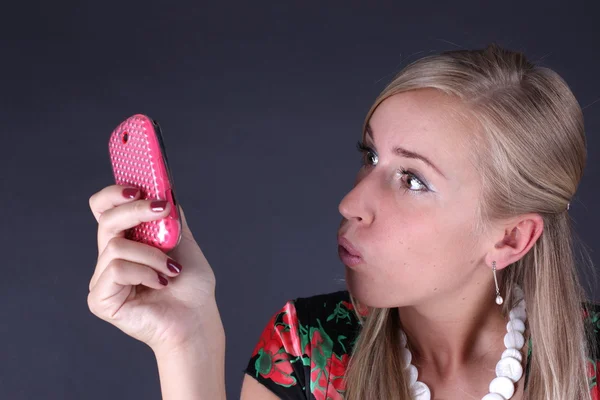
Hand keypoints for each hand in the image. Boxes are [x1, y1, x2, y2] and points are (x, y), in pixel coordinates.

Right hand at [87, 185, 222, 353]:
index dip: (114, 194)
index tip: (139, 188)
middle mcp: (110, 257)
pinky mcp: (100, 299)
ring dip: (151, 254)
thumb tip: (163, 188)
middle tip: (162, 209)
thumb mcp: (183, 240)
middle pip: (106, 219)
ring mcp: (103, 279)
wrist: (197, 318)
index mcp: (127, 241)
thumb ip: (169, 216)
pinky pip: (116, 269)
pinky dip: (144, 272)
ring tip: (170, 269)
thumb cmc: (191, 286)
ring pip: (115, 246)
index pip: (104, 209)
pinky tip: (159, 284)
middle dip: (136, 211)